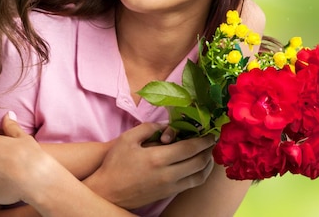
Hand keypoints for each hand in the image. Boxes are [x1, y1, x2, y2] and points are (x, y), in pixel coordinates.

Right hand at [85, 123, 214, 208]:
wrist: (106, 191)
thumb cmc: (115, 163)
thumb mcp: (127, 139)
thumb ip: (149, 127)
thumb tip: (166, 125)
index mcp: (157, 159)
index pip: (190, 149)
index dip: (203, 140)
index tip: (210, 133)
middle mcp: (167, 175)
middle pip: (198, 163)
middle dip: (208, 151)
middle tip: (212, 141)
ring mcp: (168, 188)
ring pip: (198, 177)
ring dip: (207, 165)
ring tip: (208, 154)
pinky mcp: (167, 195)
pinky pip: (190, 185)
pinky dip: (199, 175)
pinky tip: (197, 166)